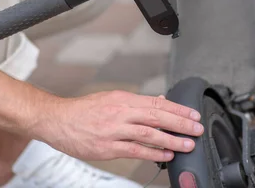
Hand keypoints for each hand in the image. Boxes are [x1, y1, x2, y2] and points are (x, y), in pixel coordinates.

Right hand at [36, 90, 203, 161]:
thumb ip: (136, 102)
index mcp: (123, 99)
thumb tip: (160, 101)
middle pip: (157, 116)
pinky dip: (153, 153)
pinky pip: (135, 150)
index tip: (193, 114)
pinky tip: (166, 155)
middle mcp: (120, 112)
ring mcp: (114, 130)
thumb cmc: (83, 110)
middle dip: (180, 123)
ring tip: (187, 144)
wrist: (57, 120)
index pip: (157, 102)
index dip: (178, 109)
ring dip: (171, 139)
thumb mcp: (111, 98)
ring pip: (148, 133)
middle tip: (197, 128)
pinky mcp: (107, 147)